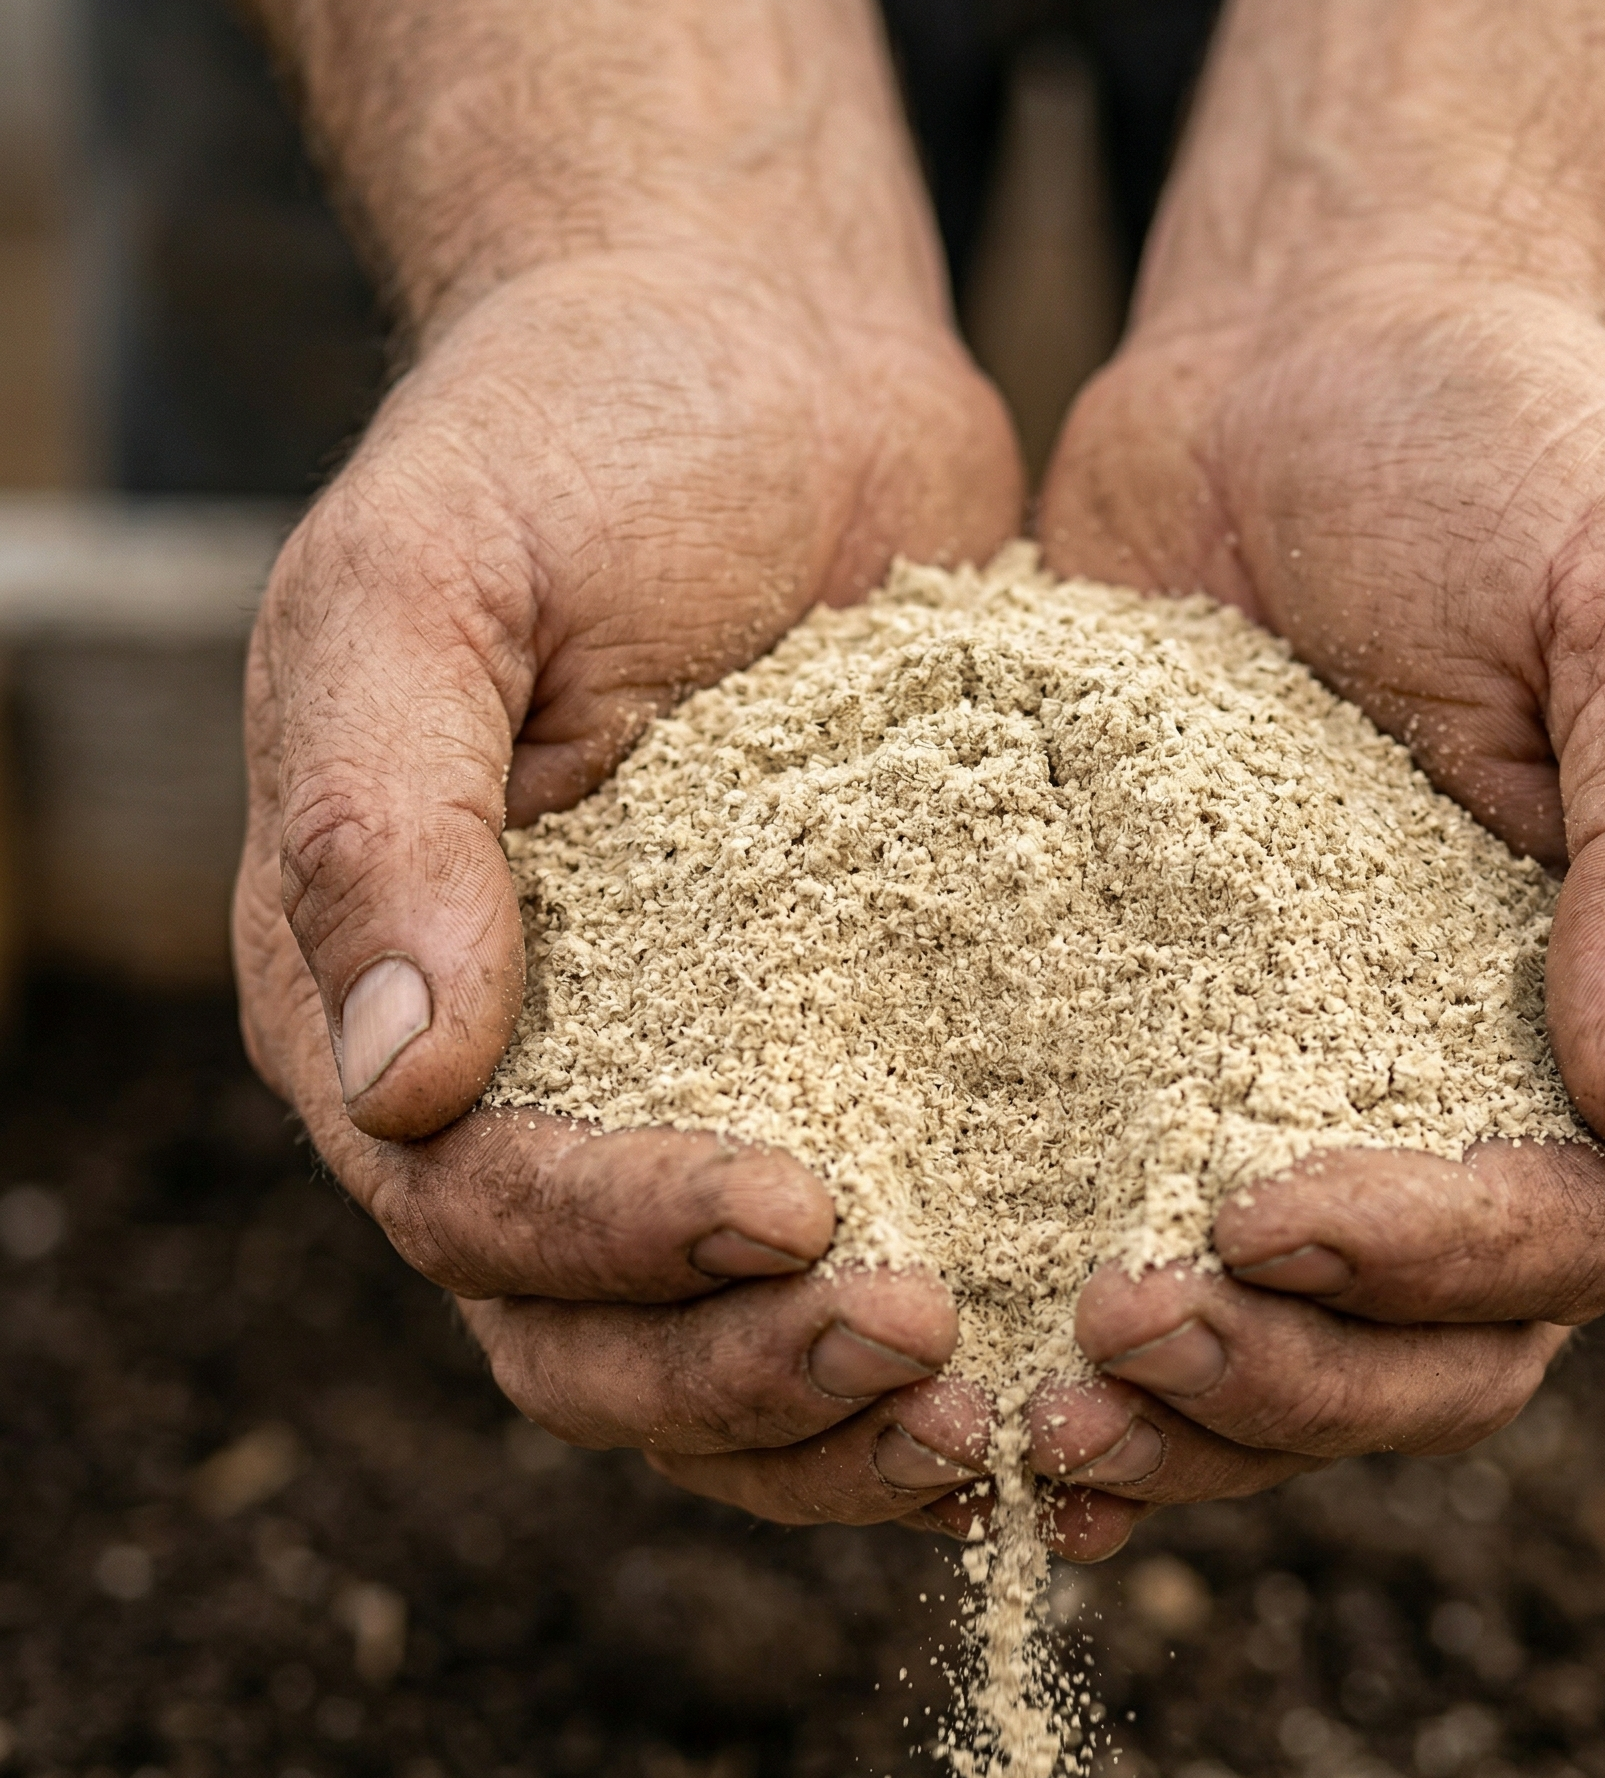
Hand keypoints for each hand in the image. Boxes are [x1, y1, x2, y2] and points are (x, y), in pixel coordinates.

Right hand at [234, 246, 1023, 1525]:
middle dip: (752, 1378)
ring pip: (729, 1348)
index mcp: (388, 1000)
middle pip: (599, 1341)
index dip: (621, 1246)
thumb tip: (396, 1080)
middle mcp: (530, 1086)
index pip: (477, 1208)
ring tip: (999, 1414)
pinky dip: (951, 1320)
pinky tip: (1059, 1349)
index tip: (798, 1215)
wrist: (758, 360)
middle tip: (928, 1353)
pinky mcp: (848, 1056)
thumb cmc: (568, 446)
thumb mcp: (424, 591)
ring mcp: (692, 1087)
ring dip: (846, 1417)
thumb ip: (372, 821)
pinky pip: (879, 1239)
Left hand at [1025, 273, 1604, 1549]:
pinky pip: (1153, 1229)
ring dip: (1184, 1407)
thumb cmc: (1512, 460)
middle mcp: (1505, 1091)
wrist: (1313, 364)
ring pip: (1296, 1337)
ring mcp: (1338, 1085)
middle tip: (1114, 1342)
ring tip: (1044, 1416)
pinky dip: (1090, 1333)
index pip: (1577, 1228)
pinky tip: (992, 1386)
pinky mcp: (1186, 1046)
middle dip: (1284, 1377)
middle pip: (1433, 1344)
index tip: (1263, 1218)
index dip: (1433, 1263)